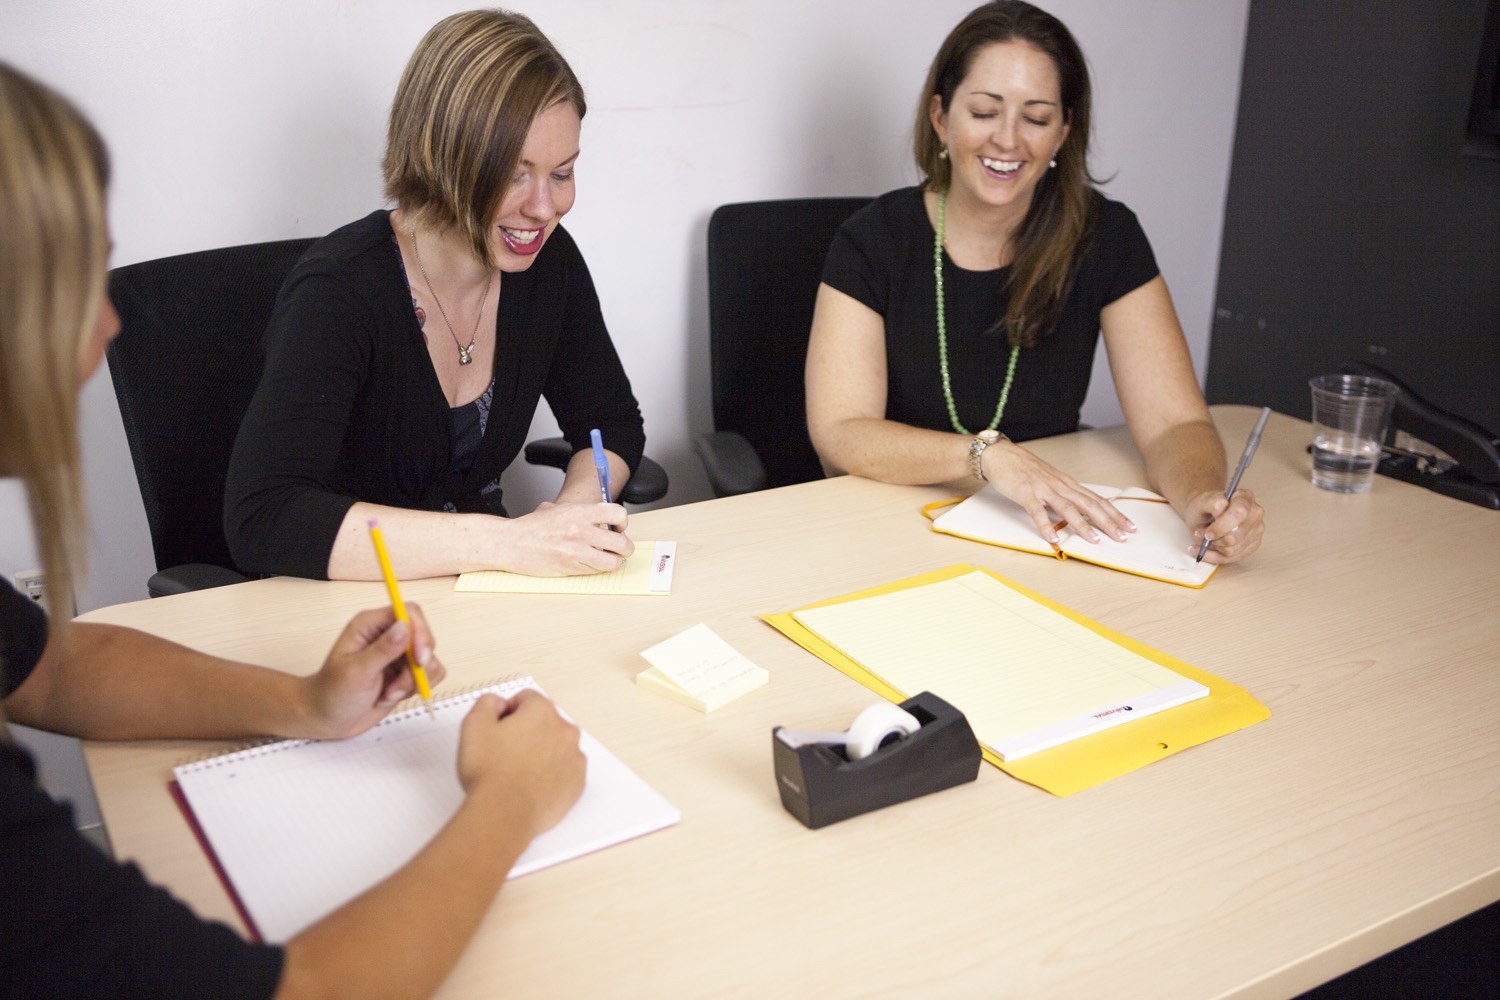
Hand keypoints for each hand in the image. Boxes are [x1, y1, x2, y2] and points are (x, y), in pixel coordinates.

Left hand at [301, 605, 445, 739]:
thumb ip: (383, 650)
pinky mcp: (406, 673)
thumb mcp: (356, 672)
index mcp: (370, 625)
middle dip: (418, 664)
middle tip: (400, 685)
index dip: (420, 632)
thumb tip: (405, 627)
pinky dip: (417, 689)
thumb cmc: (332, 693)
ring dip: (414, 681)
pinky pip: (430, 675)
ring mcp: (398, 655)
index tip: (419, 658)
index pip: (408, 613)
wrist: (327, 718)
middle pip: (424, 636)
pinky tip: (392, 696)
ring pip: (429, 659)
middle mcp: (386, 636)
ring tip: (389, 693)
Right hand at [458, 689, 584, 838]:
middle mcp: (564, 731)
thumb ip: (487, 703)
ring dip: (541, 753)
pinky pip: (565, 771)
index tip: (499, 730)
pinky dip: (552, 775)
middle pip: (544, 722)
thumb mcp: (474, 725)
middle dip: (527, 732)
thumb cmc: (490, 774)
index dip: (508, 713)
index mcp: (542, 712)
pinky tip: (531, 785)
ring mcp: (574, 758)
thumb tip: (498, 703)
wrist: (504, 813)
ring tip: (517, 771)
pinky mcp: (577, 783)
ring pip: (556, 747)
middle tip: (505, 753)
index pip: (526, 699)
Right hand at [501, 501, 633, 574]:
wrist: (512, 543)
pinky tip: (592, 563)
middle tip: (619, 547)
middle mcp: (582, 531)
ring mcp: (577, 551)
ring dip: (614, 561)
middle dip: (624, 547)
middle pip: (622, 543)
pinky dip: (599, 568)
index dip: (623, 522)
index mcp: (579, 512)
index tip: (618, 527)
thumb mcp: (557, 509)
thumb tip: (601, 518)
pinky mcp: (572, 568)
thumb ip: (580, 512)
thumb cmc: (533, 527)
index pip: (618, 514)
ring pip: (613, 562)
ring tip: (608, 557)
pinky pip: (597, 571)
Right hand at [980, 441, 1135, 544]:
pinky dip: (1046, 526)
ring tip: (1094, 540)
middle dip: (1108, 521)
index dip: (1114, 514)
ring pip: (1067, 508)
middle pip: (1089, 505)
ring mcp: (1043, 489)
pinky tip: (1054, 539)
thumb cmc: (1024, 469)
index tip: (1129, 527)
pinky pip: (1037, 512)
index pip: (1097, 500)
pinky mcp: (1025, 494)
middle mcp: (1060, 486)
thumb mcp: (1050, 481)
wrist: (1001, 455)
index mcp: (1067, 484)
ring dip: (1082, 526)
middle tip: (1122, 536)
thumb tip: (1080, 512)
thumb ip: (1064, 495)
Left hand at [1186, 488, 1263, 564]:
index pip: (1240, 512)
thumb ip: (1212, 502)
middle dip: (1215, 539)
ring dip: (1213, 548)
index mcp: (1245, 497)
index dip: (1222, 526)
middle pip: (1235, 536)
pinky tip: (1204, 550)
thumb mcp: (1202, 501)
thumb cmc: (1205, 507)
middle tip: (1201, 534)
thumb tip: (1222, 508)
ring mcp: (1256, 530)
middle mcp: (1255, 513)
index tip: (1208, 533)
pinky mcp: (1253, 545)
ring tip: (1203, 539)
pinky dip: (1214, 556)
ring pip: (1233, 549)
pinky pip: (1232, 558)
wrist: (1205, 514)